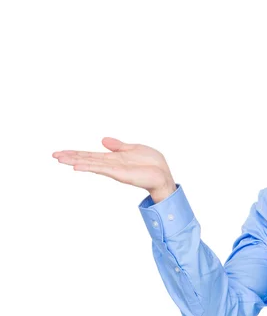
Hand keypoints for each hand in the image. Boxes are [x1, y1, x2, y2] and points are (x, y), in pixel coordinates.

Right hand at [52, 137, 174, 194]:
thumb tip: (103, 140)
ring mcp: (114, 169)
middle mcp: (111, 164)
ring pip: (90, 163)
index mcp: (113, 158)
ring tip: (60, 159)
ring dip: (75, 161)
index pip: (91, 155)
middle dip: (70, 156)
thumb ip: (118, 146)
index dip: (76, 153)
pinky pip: (101, 169)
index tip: (61, 152)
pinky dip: (89, 167)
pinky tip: (77, 166)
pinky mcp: (119, 173)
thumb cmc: (151, 163)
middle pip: (87, 159)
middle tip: (54, 155)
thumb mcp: (133, 148)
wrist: (163, 174)